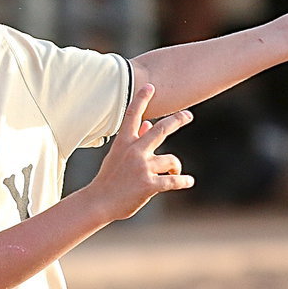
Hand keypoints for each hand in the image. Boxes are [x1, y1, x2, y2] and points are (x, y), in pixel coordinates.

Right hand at [87, 84, 193, 220]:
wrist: (98, 202)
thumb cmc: (109, 179)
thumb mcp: (118, 156)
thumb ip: (135, 139)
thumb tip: (149, 124)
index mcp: (124, 143)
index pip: (132, 116)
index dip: (141, 99)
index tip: (150, 86)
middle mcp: (134, 151)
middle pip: (161, 130)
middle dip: (177, 120)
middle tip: (188, 115)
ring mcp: (142, 168)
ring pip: (171, 160)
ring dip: (175, 166)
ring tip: (174, 172)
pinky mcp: (149, 185)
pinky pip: (172, 181)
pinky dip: (183, 181)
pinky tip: (189, 181)